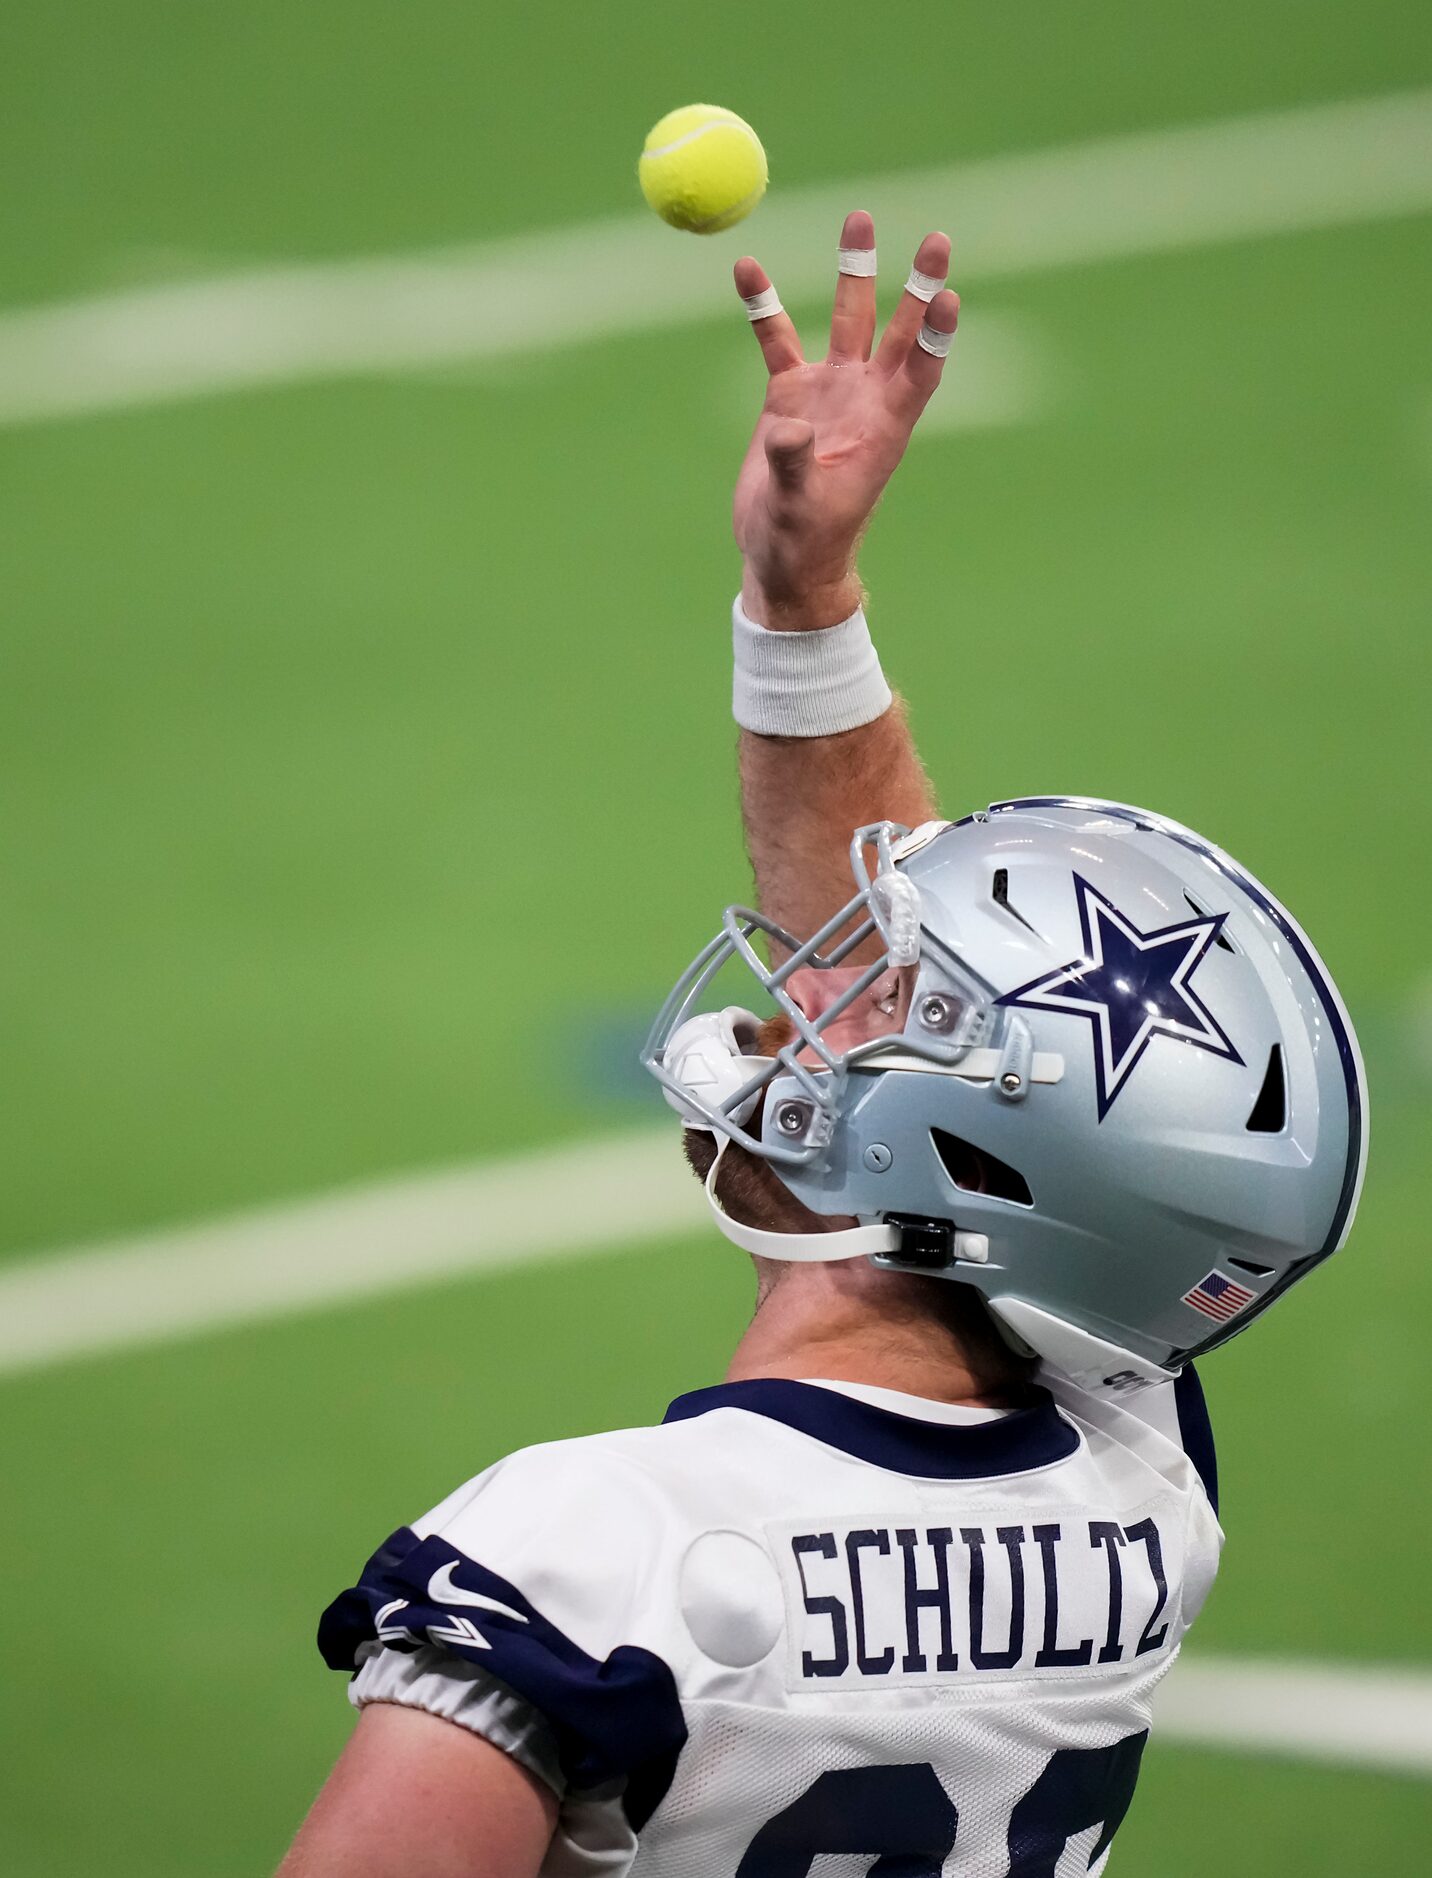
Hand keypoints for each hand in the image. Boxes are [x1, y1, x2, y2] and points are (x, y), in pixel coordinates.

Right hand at [733, 212, 958, 630]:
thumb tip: (791, 429)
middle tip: (937, 237)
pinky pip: (776, 339)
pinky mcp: (789, 395)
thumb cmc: (805, 543)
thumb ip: (797, 466)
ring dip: (852, 271)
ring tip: (859, 218)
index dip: (935, 333)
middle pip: (898, 328)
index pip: (921, 369)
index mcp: (884, 427)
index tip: (947, 295)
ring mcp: (829, 391)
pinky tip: (747, 269)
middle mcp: (864, 399)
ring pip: (845, 319)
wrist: (781, 559)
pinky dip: (762, 305)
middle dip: (917, 283)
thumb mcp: (802, 509)